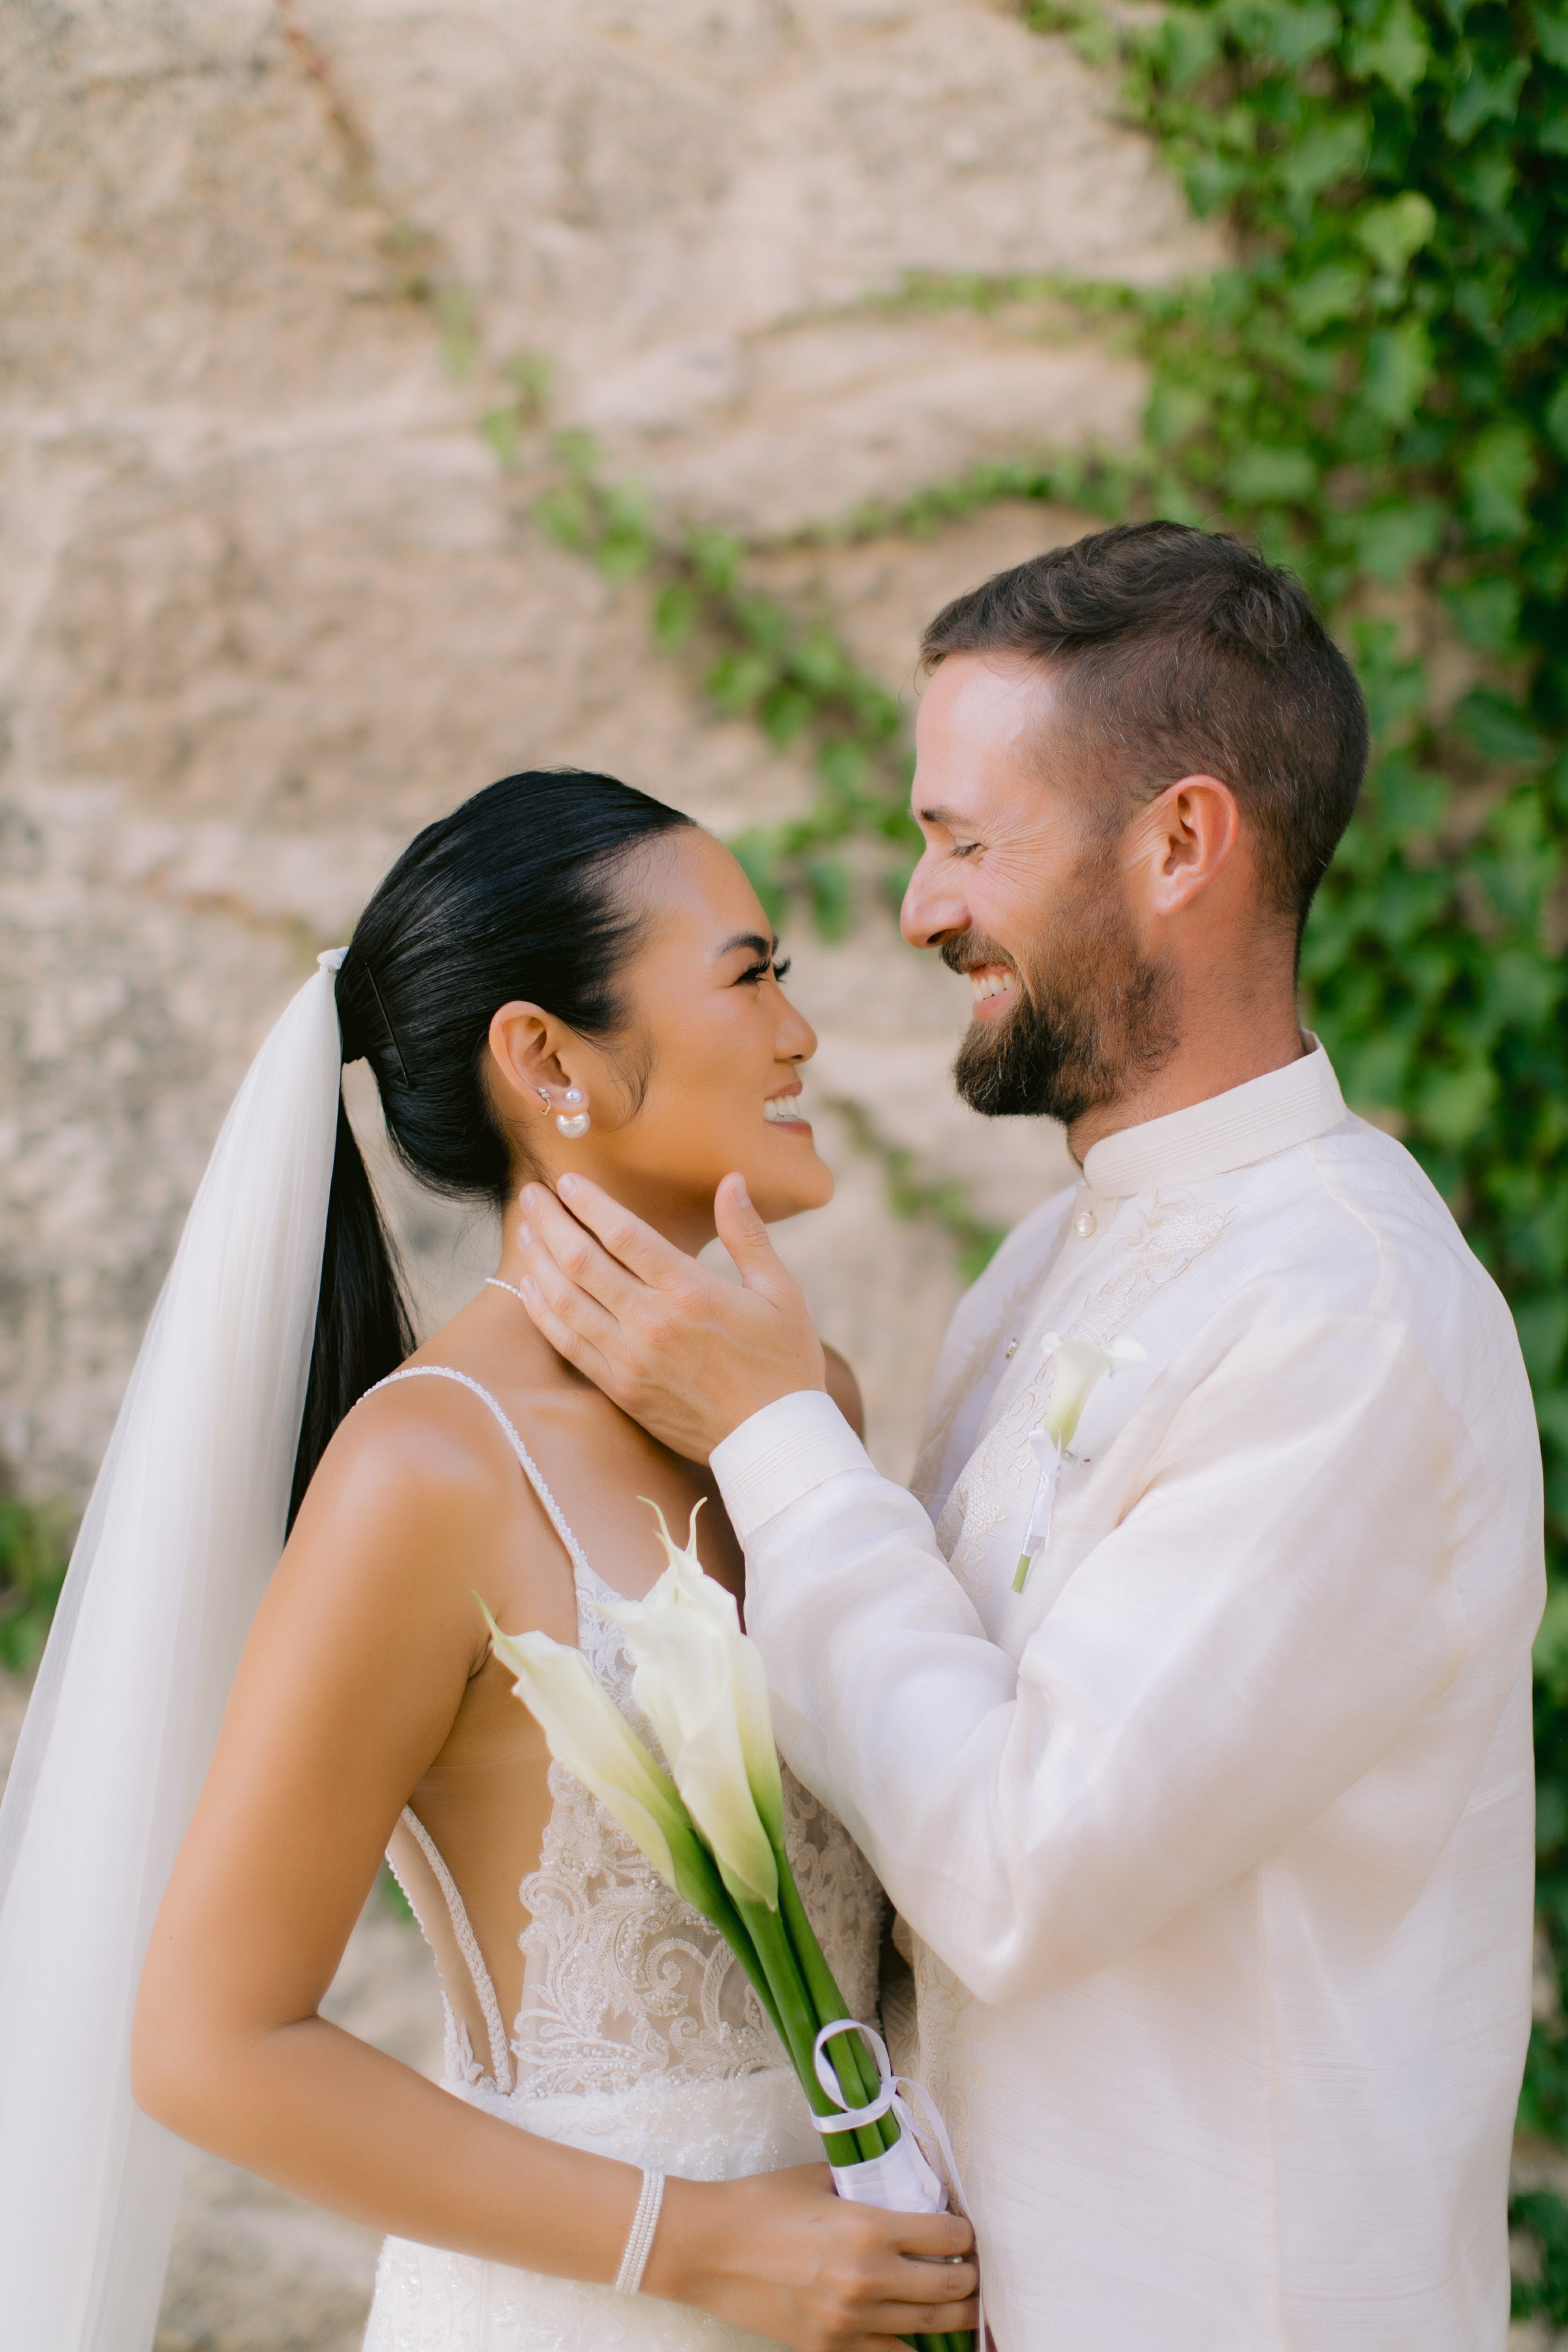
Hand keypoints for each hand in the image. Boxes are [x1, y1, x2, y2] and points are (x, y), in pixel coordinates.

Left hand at [516, 1173, 827, 1459]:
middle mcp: (652, 1323)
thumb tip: (732, 1180)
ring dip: (539, 1260)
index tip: (567, 1180)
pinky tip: (531, 1287)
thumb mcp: (780, 1292)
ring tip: (526, 1230)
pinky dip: (544, 1312)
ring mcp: (630, 1359)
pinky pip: (568, 1344)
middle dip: (551, 1221)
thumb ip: (748, 1234)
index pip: (624, 1234)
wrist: (773, 1442)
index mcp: (691, 1291)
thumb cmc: (784, 1363)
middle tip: (532, 1195)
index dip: (589, 1202)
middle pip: (582, 1261)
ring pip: (566, 1301)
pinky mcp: (620, 1389)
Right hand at [647, 2162, 978, 2349]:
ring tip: (960, 2305)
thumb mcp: (820, 2179)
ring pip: (931, 2329)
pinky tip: (917, 2336)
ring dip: (953, 2316)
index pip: (948, 2236)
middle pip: (951, 2288)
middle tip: (970, 2269)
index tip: (962, 2231)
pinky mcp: (830, 2349)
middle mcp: (869, 2280)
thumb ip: (866, 2185)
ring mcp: (850, 2322)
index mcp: (870, 2229)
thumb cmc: (760, 2205)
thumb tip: (903, 2187)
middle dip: (969, 2277)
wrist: (707, 2249)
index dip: (963, 2232)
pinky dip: (911, 2347)